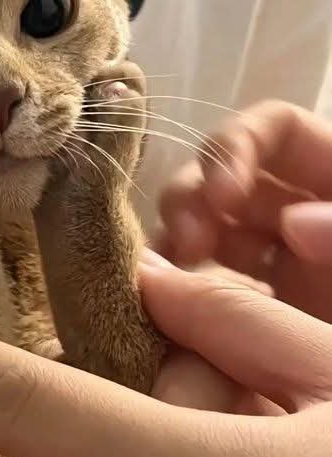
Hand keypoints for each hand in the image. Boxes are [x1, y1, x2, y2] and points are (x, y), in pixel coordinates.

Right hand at [157, 100, 331, 320]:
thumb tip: (295, 226)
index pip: (272, 134)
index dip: (235, 149)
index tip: (221, 195)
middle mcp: (294, 219)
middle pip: (220, 182)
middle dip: (189, 202)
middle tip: (182, 244)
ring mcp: (271, 270)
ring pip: (200, 239)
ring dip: (173, 251)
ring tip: (162, 282)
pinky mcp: (251, 322)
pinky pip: (203, 300)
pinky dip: (177, 302)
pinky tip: (167, 320)